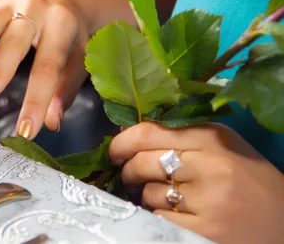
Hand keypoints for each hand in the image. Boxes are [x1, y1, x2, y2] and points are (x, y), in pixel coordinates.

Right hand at [0, 0, 89, 137]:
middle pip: (14, 43)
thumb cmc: (69, 34)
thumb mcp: (77, 60)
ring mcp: (9, 4)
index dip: (37, 100)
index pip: (48, 67)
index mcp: (61, 23)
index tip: (26, 131)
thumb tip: (52, 123)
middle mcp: (34, 8)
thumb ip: (64, 91)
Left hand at [109, 122, 283, 243]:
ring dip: (148, 196)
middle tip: (129, 176)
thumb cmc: (250, 182)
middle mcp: (210, 166)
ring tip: (167, 199)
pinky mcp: (205, 231)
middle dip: (128, 170)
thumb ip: (182, 137)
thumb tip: (130, 135)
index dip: (122, 142)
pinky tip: (177, 216)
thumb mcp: (224, 148)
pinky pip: (159, 219)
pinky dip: (160, 218)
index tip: (114, 150)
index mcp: (213, 138)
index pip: (149, 132)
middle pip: (142, 163)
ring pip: (149, 193)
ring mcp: (208, 201)